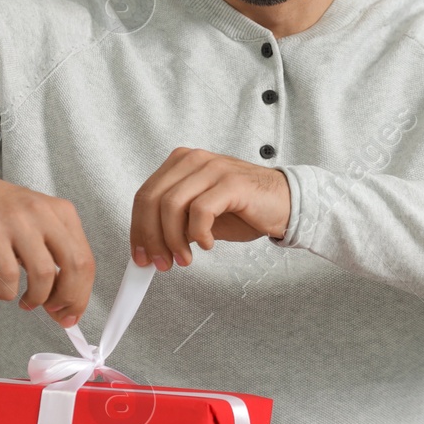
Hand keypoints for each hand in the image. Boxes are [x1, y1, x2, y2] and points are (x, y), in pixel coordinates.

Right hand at [0, 174, 94, 326]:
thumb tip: (66, 302)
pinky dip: (8, 292)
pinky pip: (8, 274)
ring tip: (28, 302)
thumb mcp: (38, 225)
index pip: (85, 259)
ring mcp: (17, 221)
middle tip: (55, 311)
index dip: (81, 294)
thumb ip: (55, 259)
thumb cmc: (1, 212)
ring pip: (44, 273)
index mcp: (61, 212)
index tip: (72, 311)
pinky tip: (5, 291)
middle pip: (74, 265)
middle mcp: (43, 213)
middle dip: (67, 298)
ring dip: (38, 298)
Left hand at [131, 148, 291, 268]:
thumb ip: (175, 225)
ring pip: (171, 206)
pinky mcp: (231, 183)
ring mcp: (212, 168)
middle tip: (159, 263)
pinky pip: (200, 211)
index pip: (144, 196)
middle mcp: (193, 160)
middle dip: (150, 238)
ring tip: (184, 259)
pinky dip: (199, 234)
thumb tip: (149, 247)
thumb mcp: (200, 218)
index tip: (139, 257)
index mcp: (181, 163)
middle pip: (151, 200)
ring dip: (173, 240)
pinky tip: (208, 244)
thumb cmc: (244, 210)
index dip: (137, 229)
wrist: (285, 205)